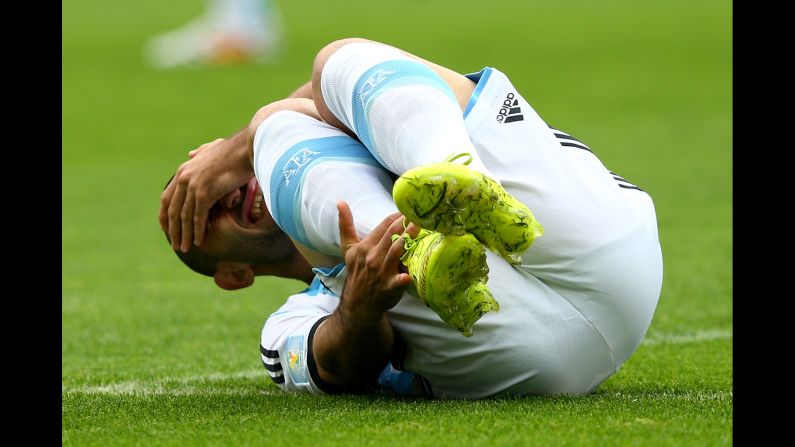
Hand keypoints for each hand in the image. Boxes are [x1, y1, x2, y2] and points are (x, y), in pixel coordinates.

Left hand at [159, 133, 252, 251]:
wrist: (246, 148)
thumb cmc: (234, 150)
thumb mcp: (213, 148)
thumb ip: (201, 152)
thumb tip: (191, 153)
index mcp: (183, 170)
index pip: (167, 198)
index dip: (165, 216)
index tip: (166, 229)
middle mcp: (184, 178)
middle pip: (173, 210)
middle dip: (173, 230)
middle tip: (176, 245)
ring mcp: (193, 186)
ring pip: (184, 217)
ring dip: (184, 235)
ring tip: (185, 248)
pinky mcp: (205, 193)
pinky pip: (198, 217)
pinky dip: (198, 231)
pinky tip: (199, 241)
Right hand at [336, 202, 411, 326]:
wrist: (358, 303)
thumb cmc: (357, 272)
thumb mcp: (348, 248)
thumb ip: (346, 225)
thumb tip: (340, 202)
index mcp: (365, 246)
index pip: (384, 225)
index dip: (398, 215)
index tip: (410, 208)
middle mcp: (373, 256)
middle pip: (392, 234)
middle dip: (406, 222)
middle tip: (420, 212)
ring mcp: (381, 272)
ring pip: (396, 250)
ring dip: (408, 238)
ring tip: (420, 227)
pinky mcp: (389, 287)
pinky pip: (396, 282)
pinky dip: (401, 279)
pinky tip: (407, 276)